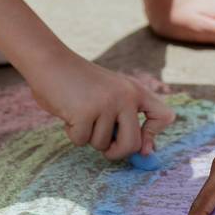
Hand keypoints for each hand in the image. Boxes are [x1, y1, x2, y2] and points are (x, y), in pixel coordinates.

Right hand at [28, 56, 174, 159]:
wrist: (50, 61)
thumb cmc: (79, 83)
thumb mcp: (110, 94)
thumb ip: (127, 118)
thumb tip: (146, 153)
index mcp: (136, 91)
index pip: (164, 117)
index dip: (153, 135)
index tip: (141, 144)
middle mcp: (126, 96)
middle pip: (132, 144)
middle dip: (116, 152)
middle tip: (105, 146)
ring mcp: (106, 104)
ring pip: (102, 144)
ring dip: (88, 137)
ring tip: (80, 115)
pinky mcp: (85, 112)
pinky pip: (81, 141)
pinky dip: (72, 134)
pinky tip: (69, 114)